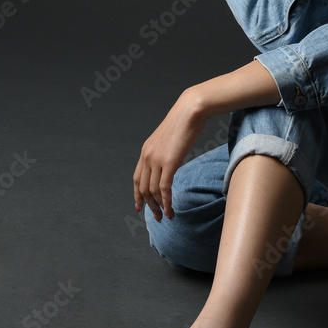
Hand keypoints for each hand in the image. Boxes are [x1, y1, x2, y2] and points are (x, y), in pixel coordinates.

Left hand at [133, 91, 206, 219]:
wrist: (190, 111)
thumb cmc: (185, 122)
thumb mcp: (169, 138)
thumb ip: (165, 151)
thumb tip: (170, 161)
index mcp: (146, 151)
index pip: (137, 178)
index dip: (137, 195)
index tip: (140, 207)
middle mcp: (147, 156)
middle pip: (143, 188)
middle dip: (148, 205)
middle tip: (156, 217)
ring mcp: (156, 160)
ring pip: (152, 191)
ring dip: (158, 206)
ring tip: (165, 216)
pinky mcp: (169, 162)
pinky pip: (164, 188)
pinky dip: (167, 202)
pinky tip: (171, 210)